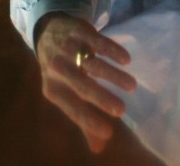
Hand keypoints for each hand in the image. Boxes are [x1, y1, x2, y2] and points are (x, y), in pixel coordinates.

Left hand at [35, 12, 136, 152]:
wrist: (47, 31)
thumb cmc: (61, 70)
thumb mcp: (64, 92)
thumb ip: (82, 118)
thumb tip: (99, 148)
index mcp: (53, 88)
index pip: (71, 108)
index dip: (88, 120)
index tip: (108, 133)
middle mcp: (58, 69)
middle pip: (81, 86)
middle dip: (101, 98)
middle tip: (121, 111)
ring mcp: (69, 49)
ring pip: (93, 64)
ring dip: (112, 75)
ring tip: (132, 86)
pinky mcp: (80, 32)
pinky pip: (98, 42)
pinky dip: (112, 51)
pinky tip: (126, 60)